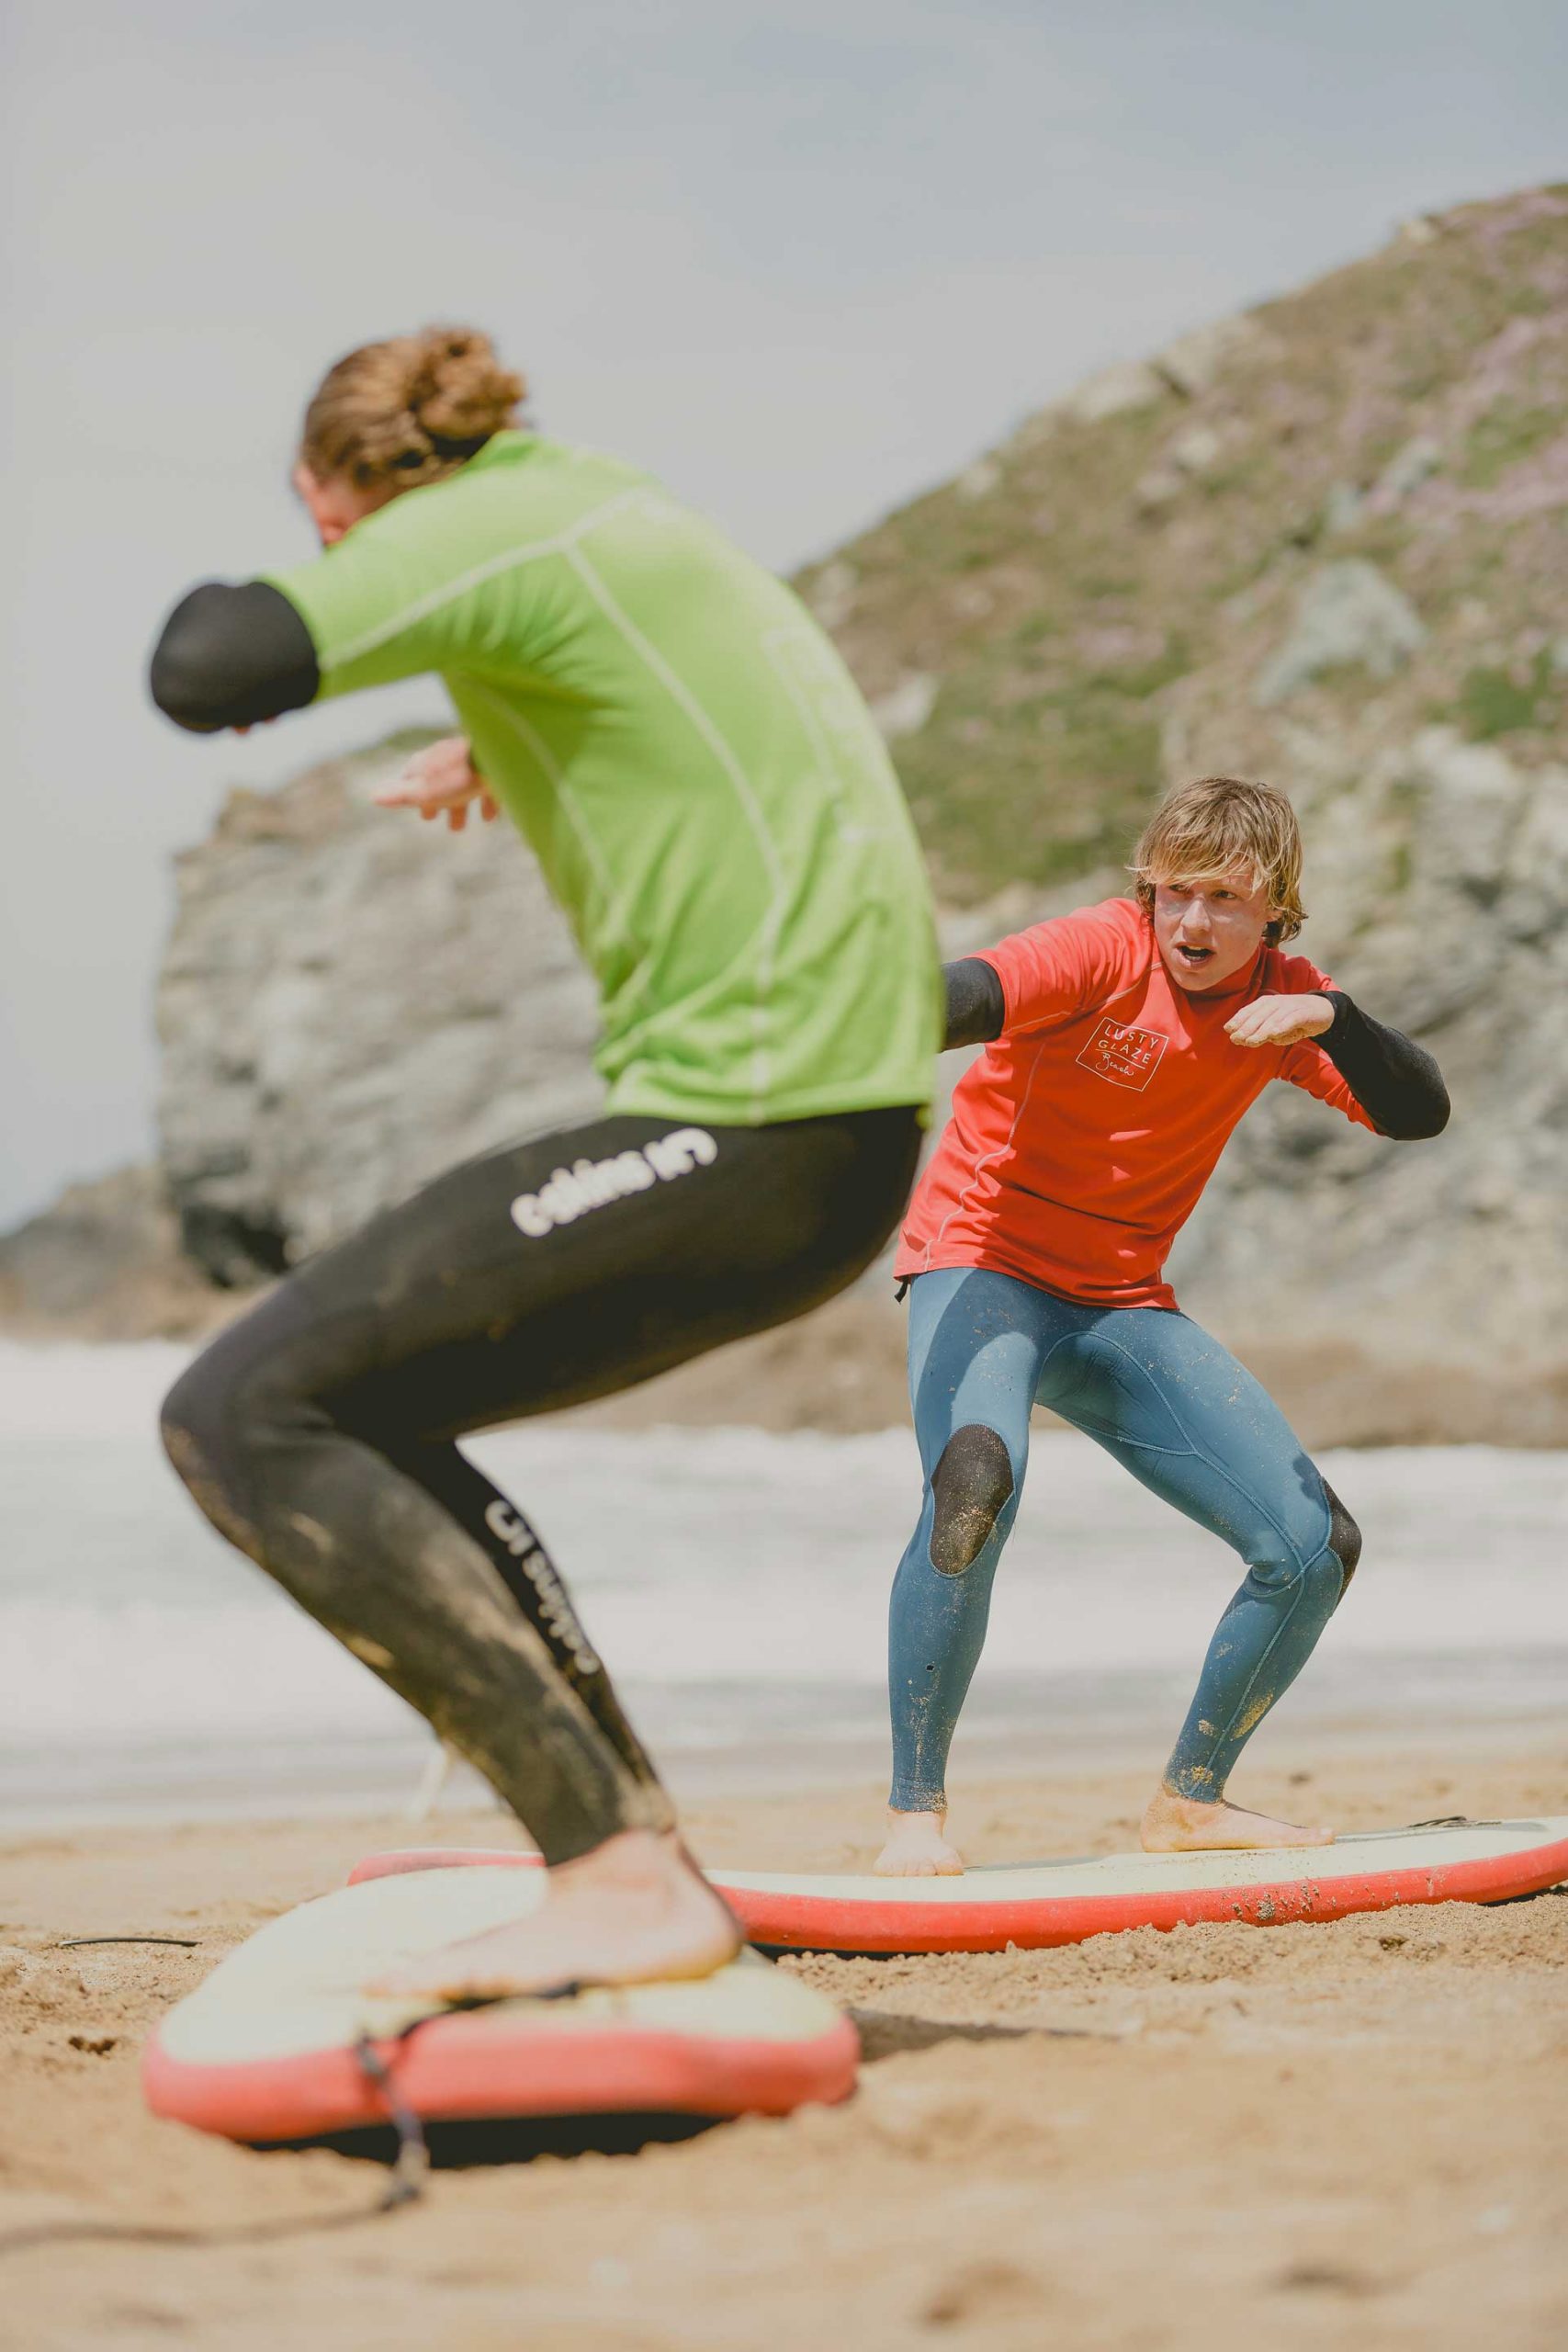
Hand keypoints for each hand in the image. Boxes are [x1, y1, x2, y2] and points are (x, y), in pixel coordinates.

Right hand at [373, 735, 498, 832]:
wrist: (495, 759)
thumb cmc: (457, 777)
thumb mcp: (423, 790)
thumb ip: (400, 794)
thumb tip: (372, 796)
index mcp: (427, 765)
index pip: (410, 778)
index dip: (407, 793)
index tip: (406, 803)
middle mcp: (447, 762)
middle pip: (436, 784)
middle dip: (433, 802)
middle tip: (430, 817)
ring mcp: (470, 765)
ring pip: (461, 787)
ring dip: (458, 807)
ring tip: (458, 827)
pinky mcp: (492, 771)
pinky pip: (487, 787)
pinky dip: (484, 803)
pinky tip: (488, 817)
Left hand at [1224, 992, 1333, 1048]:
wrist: (1323, 1010)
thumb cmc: (1294, 1018)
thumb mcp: (1276, 1023)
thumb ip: (1261, 1030)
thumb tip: (1245, 1039)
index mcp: (1267, 1003)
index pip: (1250, 1010)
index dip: (1238, 1019)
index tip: (1228, 1030)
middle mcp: (1277, 1003)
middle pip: (1258, 1016)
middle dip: (1246, 1028)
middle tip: (1236, 1039)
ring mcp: (1290, 1007)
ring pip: (1272, 1020)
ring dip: (1260, 1031)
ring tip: (1250, 1041)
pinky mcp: (1303, 1013)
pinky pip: (1291, 1020)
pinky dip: (1282, 1027)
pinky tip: (1274, 1035)